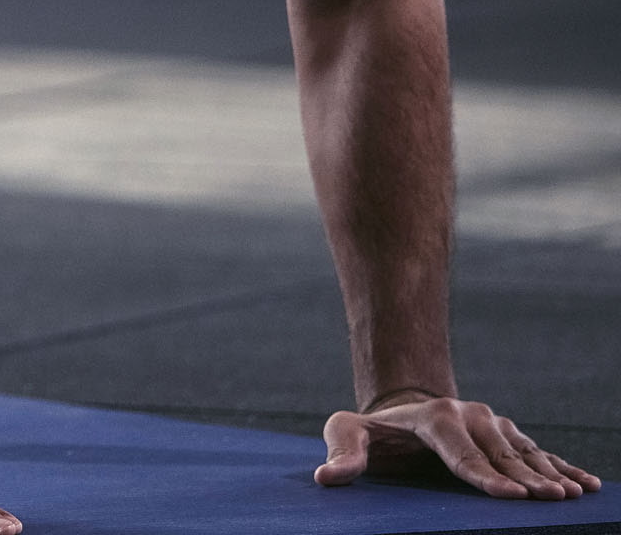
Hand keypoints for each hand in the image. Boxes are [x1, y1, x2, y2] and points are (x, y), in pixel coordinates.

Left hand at [316, 393, 601, 499]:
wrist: (404, 412)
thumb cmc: (376, 432)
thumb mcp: (348, 431)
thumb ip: (341, 450)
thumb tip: (326, 477)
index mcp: (435, 417)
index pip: (461, 452)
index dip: (485, 475)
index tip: (510, 496)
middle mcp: (469, 415)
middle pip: (501, 453)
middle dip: (525, 477)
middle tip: (549, 499)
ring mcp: (493, 424)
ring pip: (525, 452)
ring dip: (549, 472)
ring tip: (569, 494)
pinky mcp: (509, 435)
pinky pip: (540, 451)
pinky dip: (563, 467)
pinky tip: (586, 485)